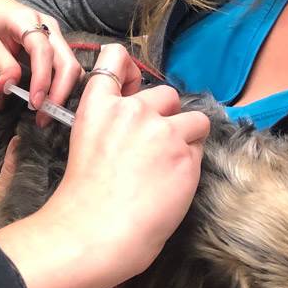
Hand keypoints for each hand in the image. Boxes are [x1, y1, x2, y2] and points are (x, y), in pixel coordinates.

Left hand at [0, 0, 83, 125]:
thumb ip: (2, 65)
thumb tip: (8, 89)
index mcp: (27, 21)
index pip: (42, 51)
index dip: (42, 79)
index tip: (35, 103)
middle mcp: (48, 25)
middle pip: (67, 61)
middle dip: (60, 92)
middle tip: (44, 117)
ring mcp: (54, 33)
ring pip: (70, 65)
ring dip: (62, 91)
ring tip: (45, 113)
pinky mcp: (54, 43)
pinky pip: (64, 65)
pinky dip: (61, 84)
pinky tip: (49, 100)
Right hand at [0, 44, 208, 287]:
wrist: (97, 229)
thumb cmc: (86, 196)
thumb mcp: (86, 141)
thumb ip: (111, 121)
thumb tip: (141, 117)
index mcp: (98, 106)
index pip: (116, 58)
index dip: (131, 67)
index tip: (135, 84)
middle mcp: (131, 110)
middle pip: (166, 93)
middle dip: (167, 115)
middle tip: (155, 145)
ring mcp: (161, 130)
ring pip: (194, 119)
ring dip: (187, 138)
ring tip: (169, 165)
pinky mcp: (185, 154)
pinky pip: (200, 148)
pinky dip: (192, 163)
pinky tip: (172, 182)